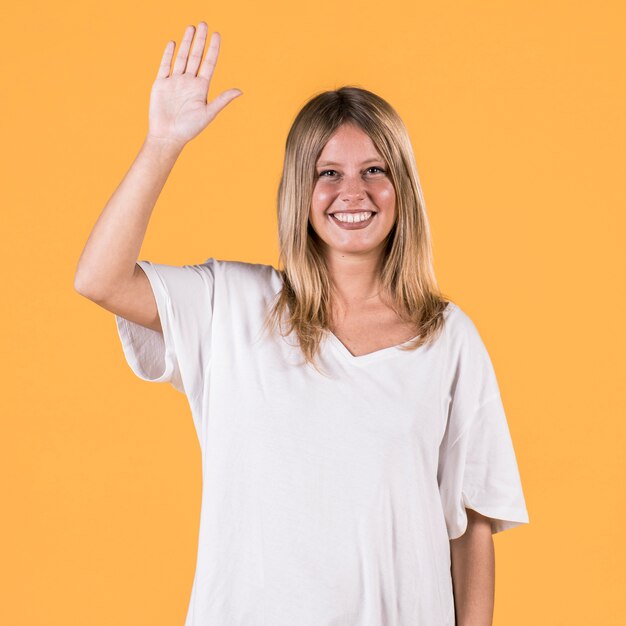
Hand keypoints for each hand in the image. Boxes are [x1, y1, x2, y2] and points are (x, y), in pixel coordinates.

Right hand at [146, 22, 241, 148]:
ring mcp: (175, 82)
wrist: (168, 136)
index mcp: (201, 88)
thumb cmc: (189, 129)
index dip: (213, 49)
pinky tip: (174, 43)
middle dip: (200, 40)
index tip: (217, 35)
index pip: (209, 64)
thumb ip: (222, 100)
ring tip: (191, 27)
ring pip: (181, 57)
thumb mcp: (208, 113)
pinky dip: (169, 54)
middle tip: (204, 24)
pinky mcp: (160, 84)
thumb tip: (240, 91)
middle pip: (195, 56)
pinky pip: (165, 65)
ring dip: (186, 43)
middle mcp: (189, 82)